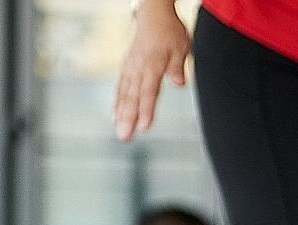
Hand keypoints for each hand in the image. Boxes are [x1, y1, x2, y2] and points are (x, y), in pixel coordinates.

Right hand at [113, 1, 190, 140]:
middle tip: (125, 137)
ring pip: (124, 93)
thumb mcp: (181, 46)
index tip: (144, 126)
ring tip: (120, 131)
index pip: (149, 91)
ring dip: (121, 113)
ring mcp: (130, 66)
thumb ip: (178, 66)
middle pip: (132, 96)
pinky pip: (121, 87)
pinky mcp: (127, 67)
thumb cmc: (169, 31)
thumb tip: (178, 82)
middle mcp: (137, 67)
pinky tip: (115, 115)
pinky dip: (117, 101)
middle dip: (128, 118)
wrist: (153, 14)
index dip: (146, 110)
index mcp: (151, 63)